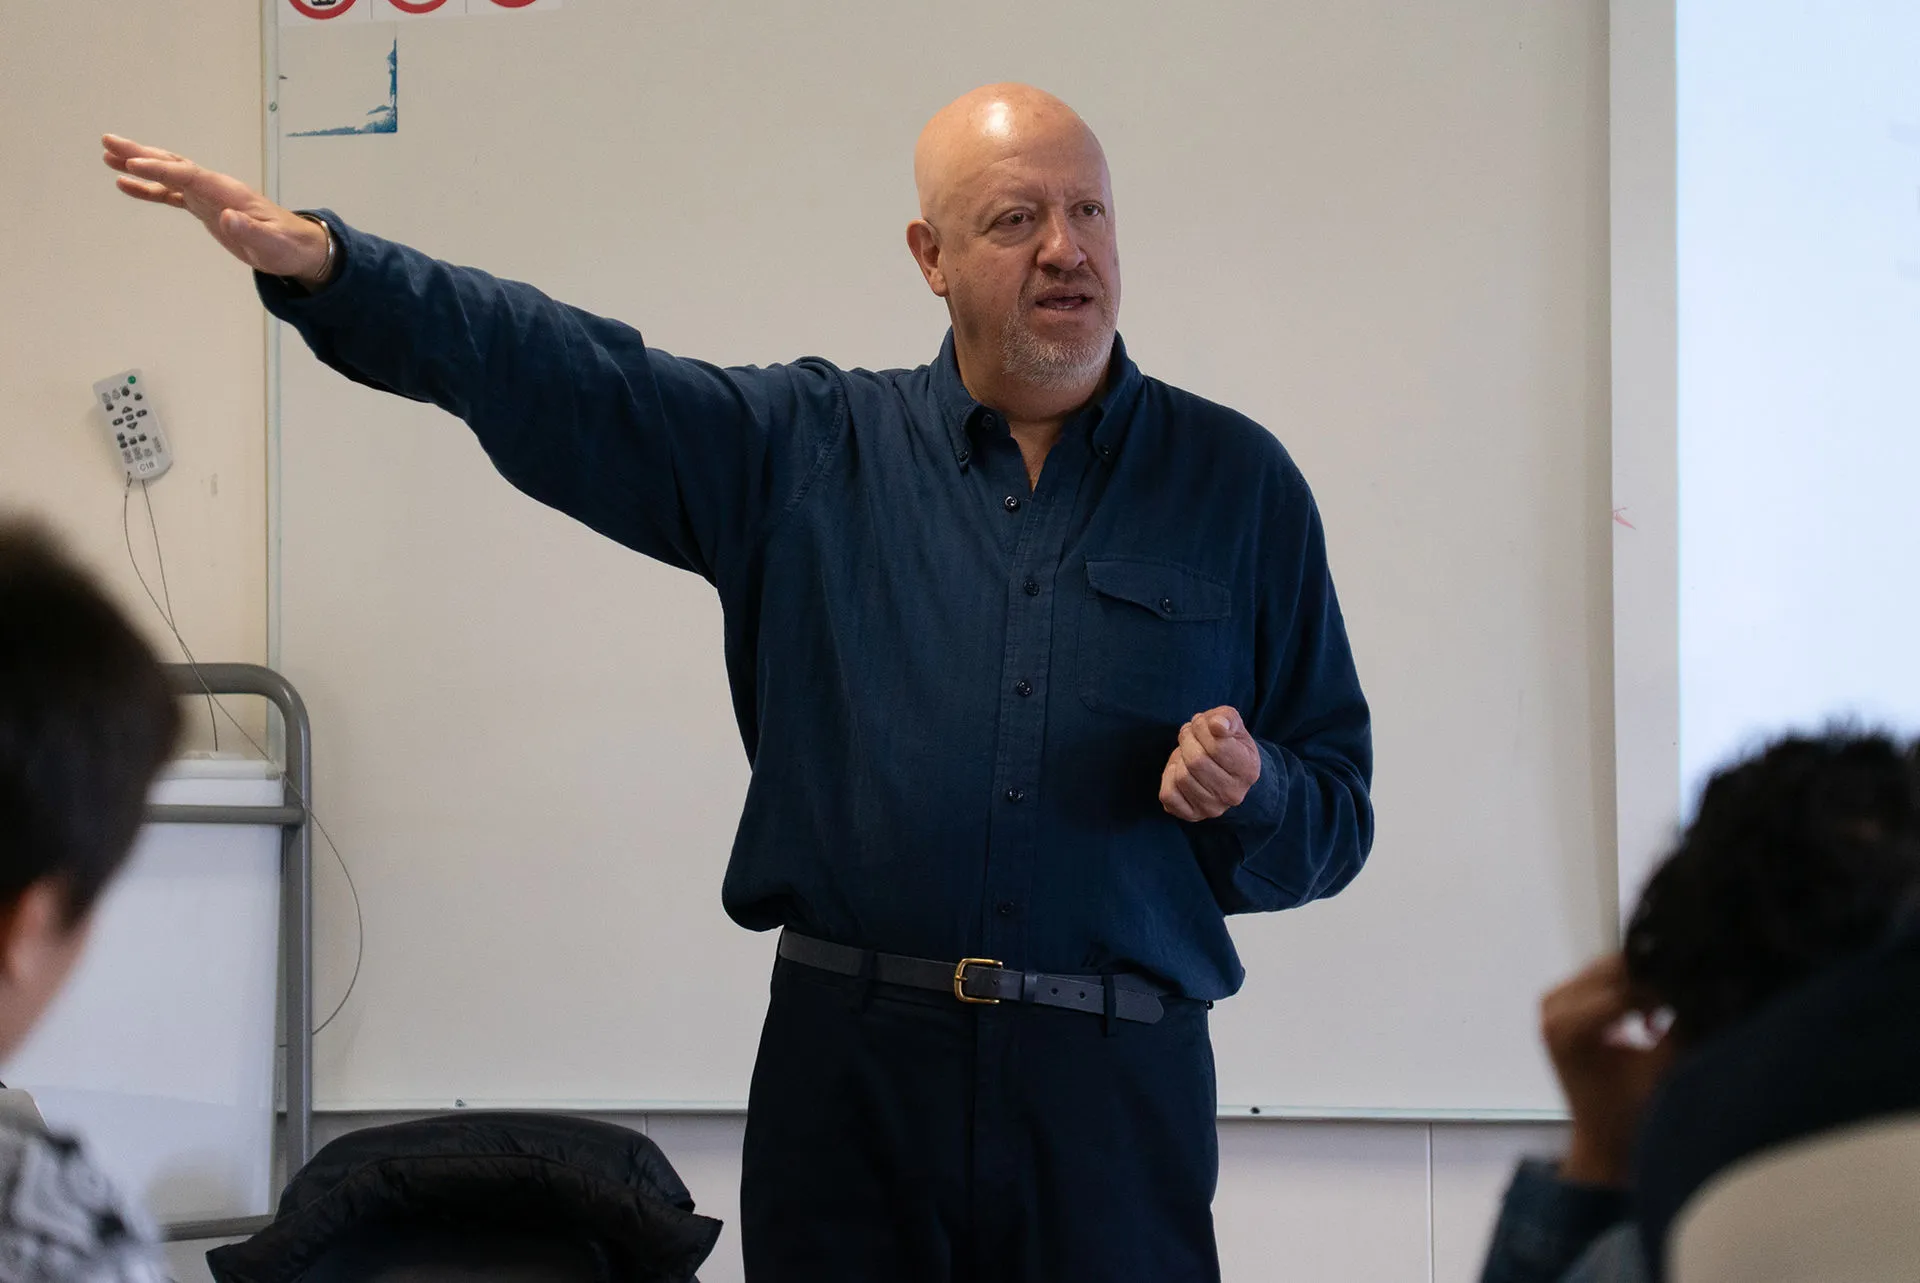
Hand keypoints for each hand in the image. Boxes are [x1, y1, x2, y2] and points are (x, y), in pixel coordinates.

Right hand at [101, 134, 333, 283]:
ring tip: (107, 156)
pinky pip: (171, 194)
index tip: (134, 165)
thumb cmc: (287, 246)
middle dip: (141, 154)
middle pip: (173, 164)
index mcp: (228, 192)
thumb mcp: (272, 245)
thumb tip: (228, 217)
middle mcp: (215, 188)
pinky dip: (149, 188)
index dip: (162, 169)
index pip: (189, 175)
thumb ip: (252, 232)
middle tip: (108, 142)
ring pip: (169, 174)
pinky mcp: (205, 208)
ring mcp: (208, 196)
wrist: (297, 248)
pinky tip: (125, 184)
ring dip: (139, 165)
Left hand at [1159, 706, 1261, 821]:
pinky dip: (1168, 778)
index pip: (1217, 746)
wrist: (1227, 774)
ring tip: (1186, 752)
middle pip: (1196, 761)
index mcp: (1248, 770)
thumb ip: (1226, 718)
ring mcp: (1212, 808)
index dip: (1201, 727)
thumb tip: (1217, 724)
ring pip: (1181, 777)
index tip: (1199, 723)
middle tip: (1188, 734)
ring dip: (1178, 758)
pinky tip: (1178, 770)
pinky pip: (1168, 795)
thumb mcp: (1232, 725)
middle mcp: (1233, 794)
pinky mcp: (1192, 815)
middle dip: (1187, 740)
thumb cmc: (1228, 743)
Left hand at [1540, 953, 1675, 1187]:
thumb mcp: (1661, 1068)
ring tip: (1662, 1022)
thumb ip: (1677, 1026)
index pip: (1624, 989)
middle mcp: (1553, 1008)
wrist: (1603, 1136)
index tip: (1692, 1000)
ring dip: (1642, 988)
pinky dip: (1628, 992)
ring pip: (1609, 971)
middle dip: (1652, 986)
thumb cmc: (1629, 1113)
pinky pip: (1601, 980)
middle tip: (1679, 1009)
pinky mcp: (1561, 1002)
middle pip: (1613, 971)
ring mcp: (1553, 1003)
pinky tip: (1647, 1020)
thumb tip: (1699, 989)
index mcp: (1568, 1027)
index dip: (1663, 993)